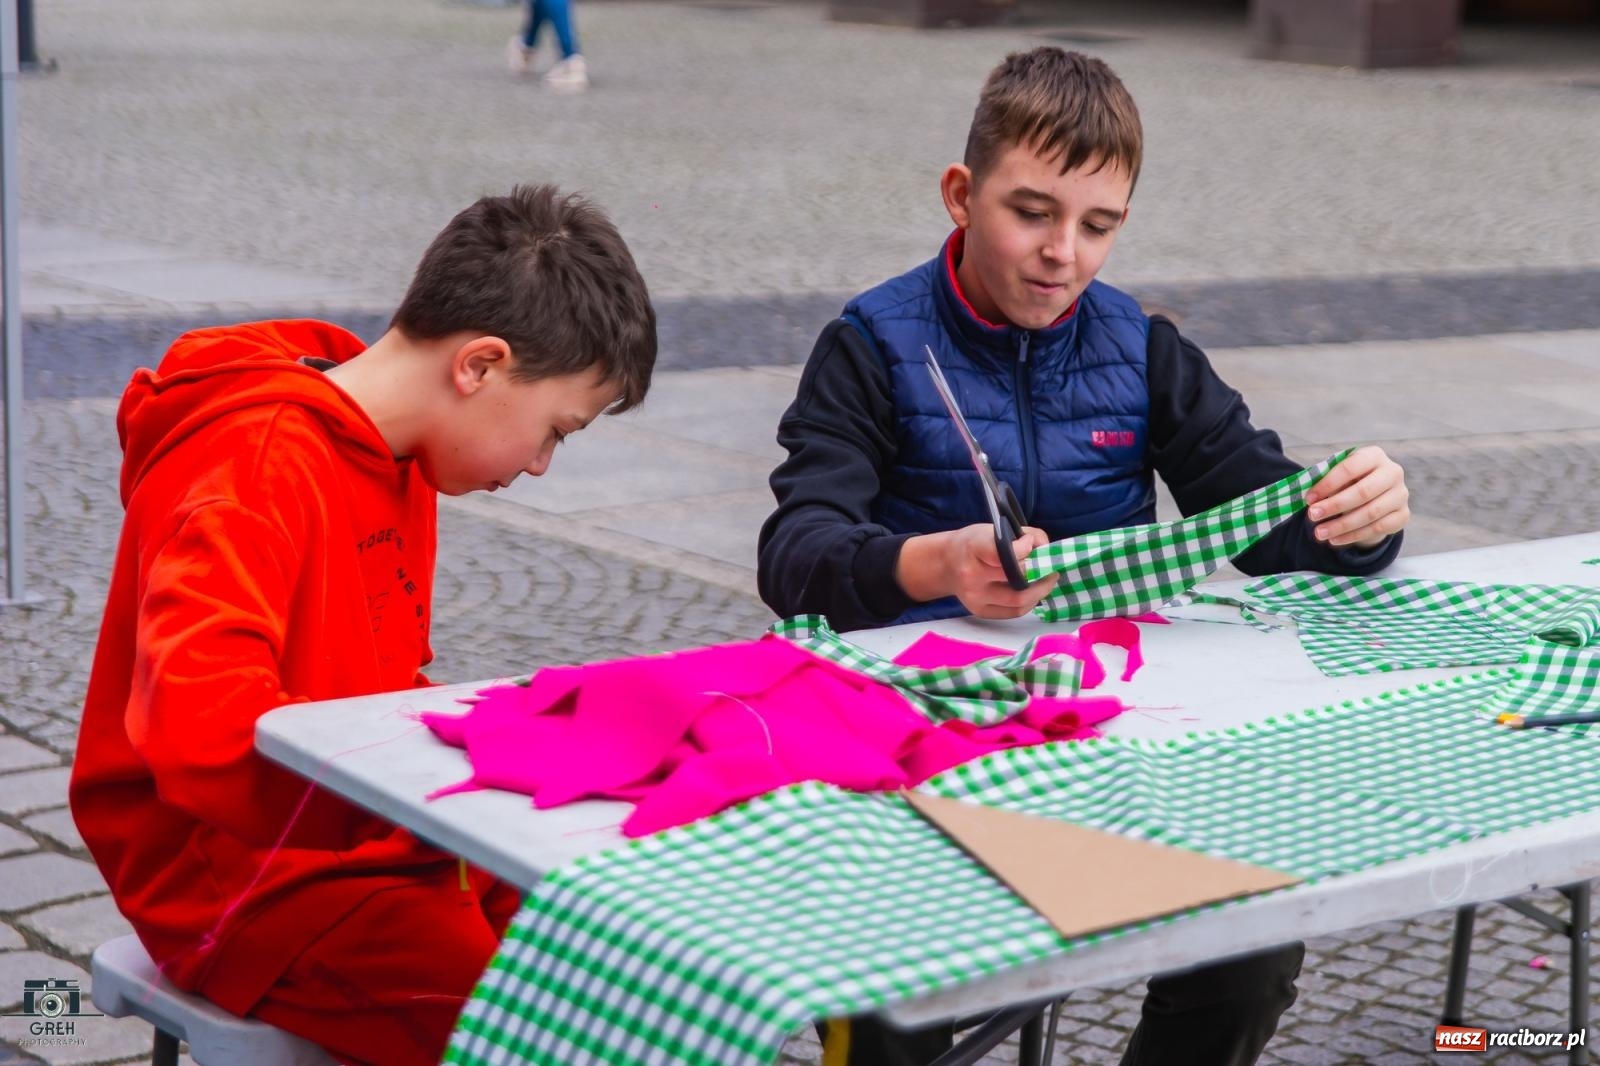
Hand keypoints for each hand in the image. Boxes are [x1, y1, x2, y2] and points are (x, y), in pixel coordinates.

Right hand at [899, 524, 1057, 618]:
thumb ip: (1024, 534)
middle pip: (1017, 578)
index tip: (1031, 542)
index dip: (1025, 548)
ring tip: (1047, 580)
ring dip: (1040, 590)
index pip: (1005, 553)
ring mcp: (975, 597)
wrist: (945, 564)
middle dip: (1041, 572)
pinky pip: (1014, 612)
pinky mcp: (980, 611)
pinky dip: (1029, 602)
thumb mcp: (993, 529)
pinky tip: (1033, 591)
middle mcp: (972, 575)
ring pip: (1019, 600)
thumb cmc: (973, 543)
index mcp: (974, 548)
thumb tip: (1047, 549)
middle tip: (1051, 566)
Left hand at [1305, 446, 1409, 548]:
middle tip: (1312, 516)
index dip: (1328, 484)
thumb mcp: (1338, 476)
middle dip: (1334, 506)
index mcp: (1374, 455)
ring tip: (1320, 533)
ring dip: (1341, 525)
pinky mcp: (1403, 515)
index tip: (1309, 499)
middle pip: (1363, 492)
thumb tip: (1311, 500)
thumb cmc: (1349, 481)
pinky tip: (1335, 540)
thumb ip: (1326, 483)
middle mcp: (1393, 472)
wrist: (1374, 495)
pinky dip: (1353, 536)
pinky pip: (1378, 528)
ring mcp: (1401, 494)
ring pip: (1371, 513)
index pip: (1350, 467)